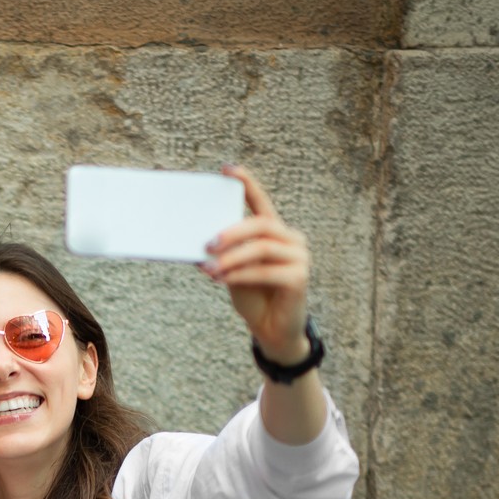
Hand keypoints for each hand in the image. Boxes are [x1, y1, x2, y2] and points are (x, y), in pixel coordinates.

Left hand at [204, 165, 311, 360]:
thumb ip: (221, 255)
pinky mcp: (299, 277)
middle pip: (261, 224)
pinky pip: (265, 270)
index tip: (227, 169)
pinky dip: (240, 274)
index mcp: (274, 232)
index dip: (247, 183)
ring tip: (209, 269)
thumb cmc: (251, 296)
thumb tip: (198, 244)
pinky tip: (222, 279)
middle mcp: (291, 239)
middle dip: (231, 232)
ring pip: (262, 247)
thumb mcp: (231, 271)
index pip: (261, 201)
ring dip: (232, 257)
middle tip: (207, 244)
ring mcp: (299, 257)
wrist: (271, 329)